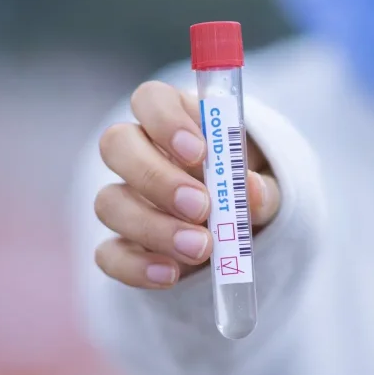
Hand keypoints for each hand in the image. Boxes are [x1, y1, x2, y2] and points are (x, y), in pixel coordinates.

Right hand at [94, 81, 280, 288]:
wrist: (237, 238)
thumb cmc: (245, 192)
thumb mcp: (265, 186)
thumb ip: (262, 187)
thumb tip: (251, 192)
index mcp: (173, 120)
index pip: (150, 99)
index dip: (166, 121)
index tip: (200, 153)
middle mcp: (138, 153)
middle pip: (116, 144)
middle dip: (156, 177)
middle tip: (201, 207)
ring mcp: (123, 199)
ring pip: (108, 202)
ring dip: (154, 227)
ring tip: (201, 248)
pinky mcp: (120, 245)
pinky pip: (108, 254)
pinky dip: (137, 267)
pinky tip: (171, 275)